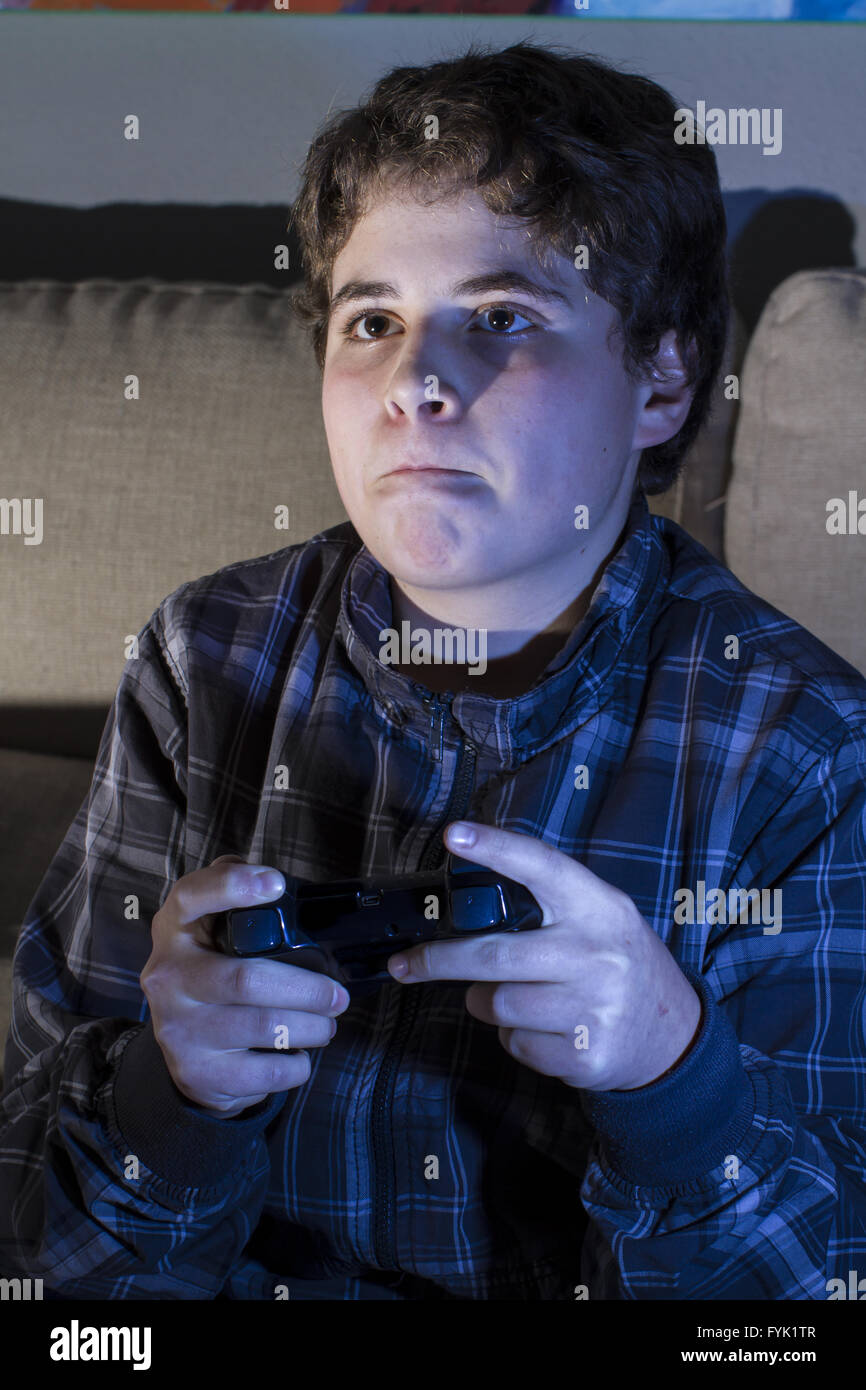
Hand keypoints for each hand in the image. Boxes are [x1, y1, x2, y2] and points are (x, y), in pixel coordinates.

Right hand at [141, 855, 349, 1116]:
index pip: (192, 897)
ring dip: (311, 1027)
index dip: (233, 887)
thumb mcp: (213, 935)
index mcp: (175, 931)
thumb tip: (276, 882)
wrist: (186, 1057)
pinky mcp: (196, 1071)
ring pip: (264, 1027)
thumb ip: (237, 903)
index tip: (277, 884)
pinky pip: (263, 1072)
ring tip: (327, 1024)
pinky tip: (300, 1055)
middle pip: (246, 979)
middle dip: (307, 989)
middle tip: (337, 995)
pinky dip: (295, 1065)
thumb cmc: (214, 978)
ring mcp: (178, 1028)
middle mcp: (169, 977)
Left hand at [386, 823, 701, 1091]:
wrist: (673, 1033)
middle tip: (407, 963)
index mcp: (597, 906)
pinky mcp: (585, 1053)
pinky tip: (547, 1029)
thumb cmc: (616, 963)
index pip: (541, 866)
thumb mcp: (599, 919)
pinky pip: (515, 1043)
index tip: (453, 835)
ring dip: (488, 1004)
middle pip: (493, 954)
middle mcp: (597, 953)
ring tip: (521, 998)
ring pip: (497, 1004)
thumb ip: (546, 907)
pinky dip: (515, 1038)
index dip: (496, 847)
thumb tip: (464, 911)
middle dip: (438, 960)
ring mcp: (594, 1006)